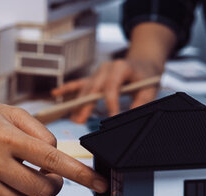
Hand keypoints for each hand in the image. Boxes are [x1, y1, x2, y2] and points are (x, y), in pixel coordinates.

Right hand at [0, 97, 107, 195]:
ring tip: (15, 179)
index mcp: (5, 136)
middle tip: (42, 175)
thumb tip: (57, 157)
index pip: (54, 160)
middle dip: (51, 185)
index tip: (101, 184)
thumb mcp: (5, 111)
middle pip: (44, 190)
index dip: (82, 174)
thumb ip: (37, 131)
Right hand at [51, 22, 174, 123]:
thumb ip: (141, 103)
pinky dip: (67, 88)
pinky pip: (78, 83)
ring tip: (74, 119)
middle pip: (93, 88)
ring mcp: (97, 72)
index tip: (112, 118)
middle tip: (80, 120)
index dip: (111, 104)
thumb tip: (130, 117)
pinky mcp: (93, 77)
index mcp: (120, 67)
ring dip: (78, 104)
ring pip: (85, 89)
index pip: (111, 87)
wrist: (143, 64)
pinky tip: (56, 93)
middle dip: (86, 105)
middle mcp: (105, 68)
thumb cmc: (146, 77)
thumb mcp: (150, 90)